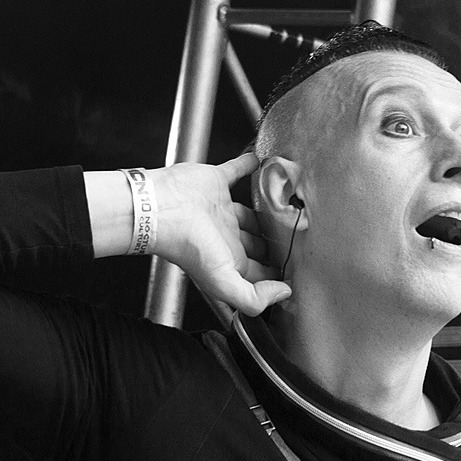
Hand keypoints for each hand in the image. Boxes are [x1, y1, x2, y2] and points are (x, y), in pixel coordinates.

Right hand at [150, 152, 289, 316]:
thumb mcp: (223, 283)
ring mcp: (220, 210)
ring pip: (250, 213)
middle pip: (257, 243)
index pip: (260, 272)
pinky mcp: (216, 182)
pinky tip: (261, 162)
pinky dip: (247, 166)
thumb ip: (254, 298)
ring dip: (265, 212)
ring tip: (285, 207)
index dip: (277, 274)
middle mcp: (226, 237)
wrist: (161, 210)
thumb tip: (283, 293)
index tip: (298, 273)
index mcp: (230, 261)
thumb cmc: (187, 246)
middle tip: (297, 240)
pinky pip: (236, 171)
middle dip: (274, 245)